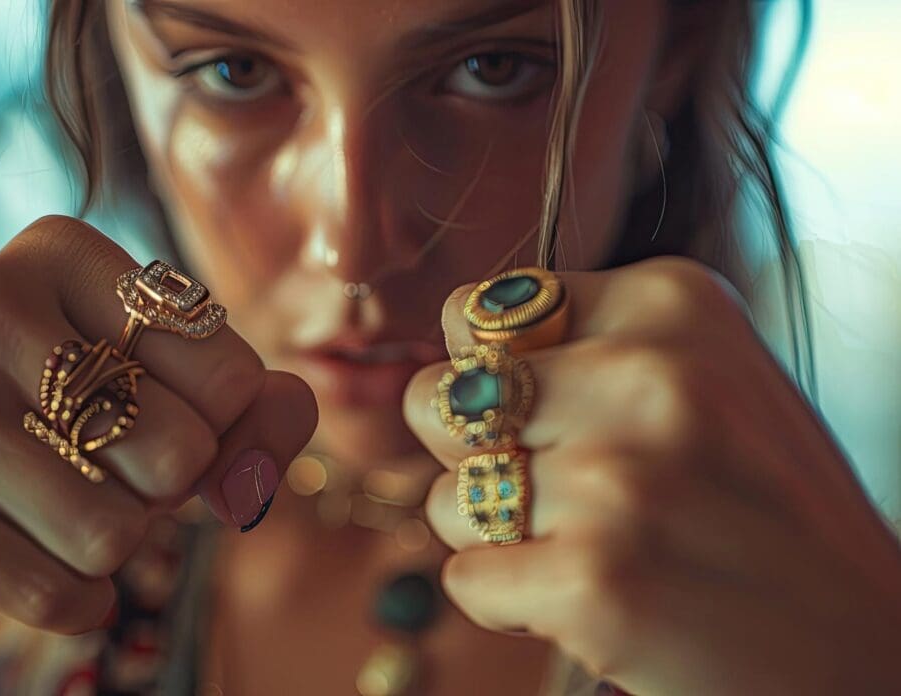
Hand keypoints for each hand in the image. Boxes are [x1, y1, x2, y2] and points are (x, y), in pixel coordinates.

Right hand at [0, 216, 316, 684]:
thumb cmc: (68, 439)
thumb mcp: (175, 405)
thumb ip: (258, 409)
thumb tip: (277, 430)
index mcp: (60, 252)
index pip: (233, 375)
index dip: (219, 430)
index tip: (156, 419)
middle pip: (178, 450)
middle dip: (158, 491)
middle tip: (92, 470)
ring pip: (115, 530)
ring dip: (109, 548)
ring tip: (46, 511)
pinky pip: (55, 590)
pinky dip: (70, 601)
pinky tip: (20, 562)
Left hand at [405, 257, 900, 694]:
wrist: (862, 645)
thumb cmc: (755, 507)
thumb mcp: (697, 376)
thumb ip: (576, 350)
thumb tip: (440, 372)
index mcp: (670, 300)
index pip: (470, 314)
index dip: (489, 381)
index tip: (557, 422)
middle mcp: (648, 373)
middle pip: (436, 398)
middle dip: (477, 456)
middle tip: (568, 496)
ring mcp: (621, 477)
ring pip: (445, 497)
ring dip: (498, 537)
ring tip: (598, 549)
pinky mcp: (597, 578)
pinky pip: (464, 578)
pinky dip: (510, 602)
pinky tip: (593, 603)